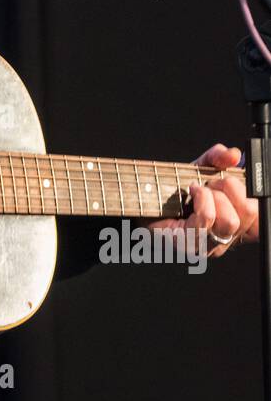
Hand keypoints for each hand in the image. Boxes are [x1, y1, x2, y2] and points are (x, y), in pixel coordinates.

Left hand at [146, 143, 258, 257]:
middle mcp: (224, 238)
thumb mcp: (200, 166)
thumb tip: (233, 155)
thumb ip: (218, 158)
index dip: (250, 194)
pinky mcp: (188, 245)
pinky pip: (206, 220)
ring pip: (229, 220)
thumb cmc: (174, 188)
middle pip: (248, 214)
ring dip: (214, 196)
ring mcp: (207, 245)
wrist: (141, 198)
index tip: (230, 180)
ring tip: (198, 190)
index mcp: (233, 224)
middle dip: (230, 188)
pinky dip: (201, 199)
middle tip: (212, 182)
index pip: (259, 218)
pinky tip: (191, 193)